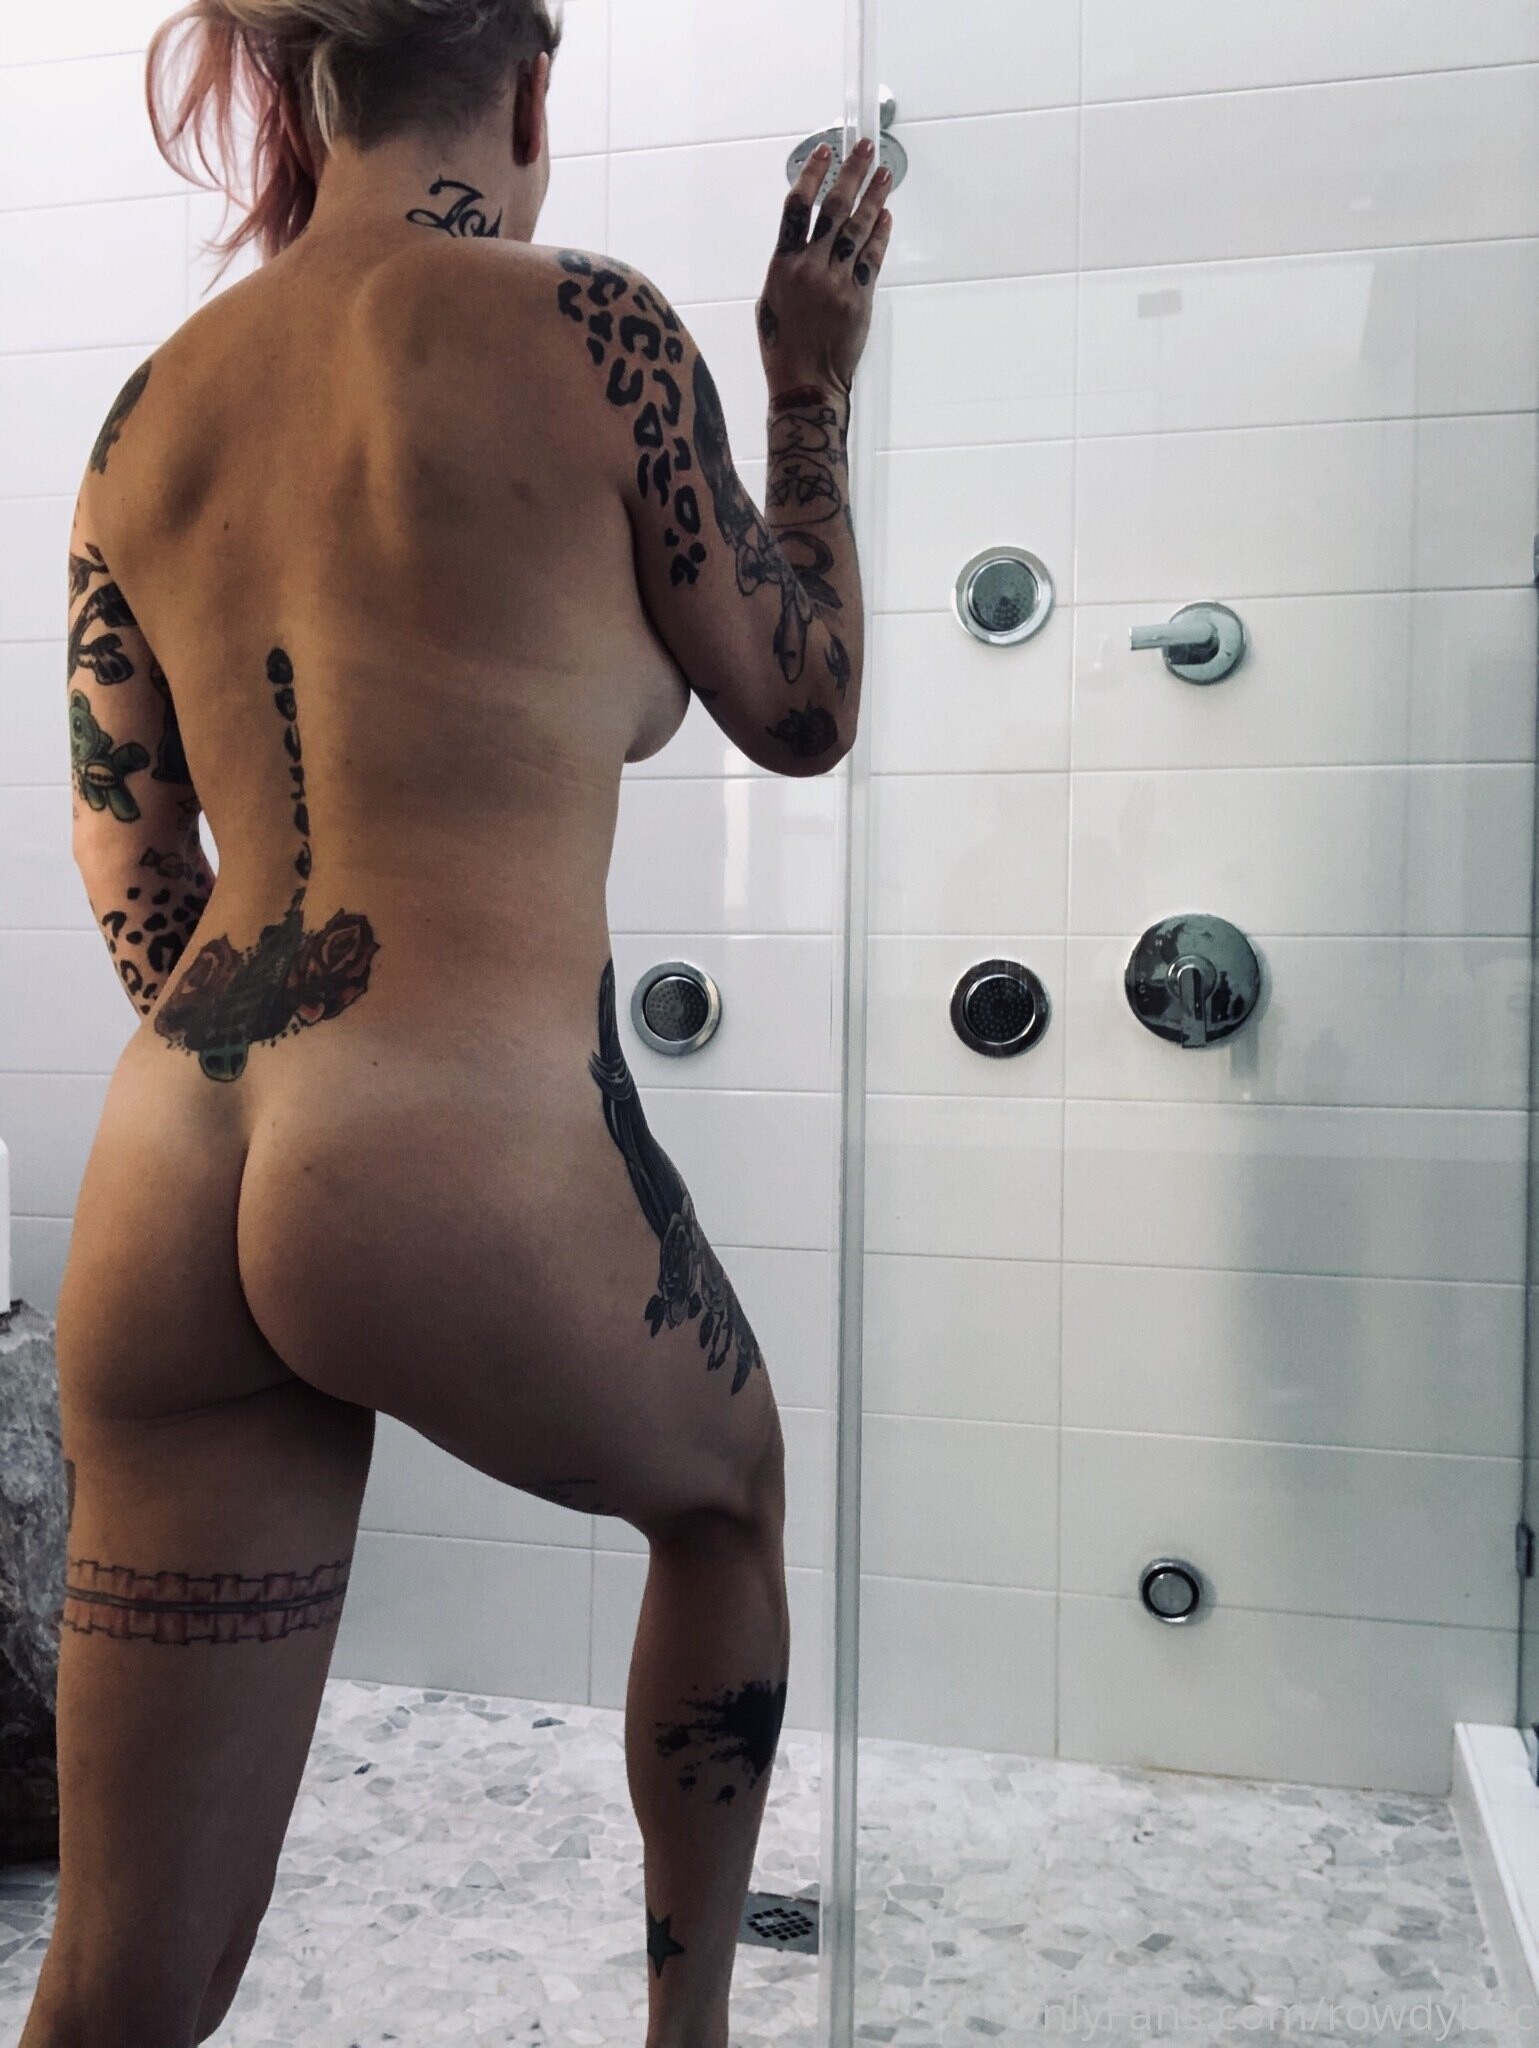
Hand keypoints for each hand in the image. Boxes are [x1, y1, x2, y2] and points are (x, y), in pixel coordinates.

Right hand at [756, 136, 893, 401]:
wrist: (805, 383)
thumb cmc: (782, 347)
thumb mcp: (770, 303)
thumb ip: (788, 268)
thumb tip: (806, 242)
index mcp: (782, 266)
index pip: (797, 209)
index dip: (812, 176)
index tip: (825, 151)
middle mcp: (810, 268)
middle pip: (834, 209)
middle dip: (851, 174)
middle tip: (865, 147)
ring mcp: (837, 282)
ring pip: (858, 229)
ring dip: (873, 197)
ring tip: (884, 174)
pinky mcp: (860, 298)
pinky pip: (873, 257)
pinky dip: (880, 234)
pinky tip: (886, 215)